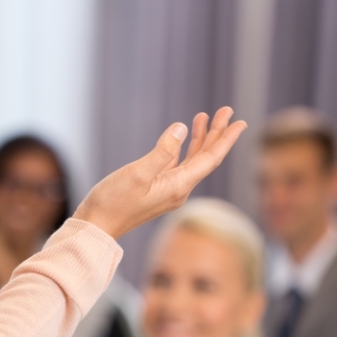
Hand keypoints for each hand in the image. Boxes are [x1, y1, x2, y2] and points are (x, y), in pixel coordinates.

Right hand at [73, 107, 246, 237]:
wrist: (95, 226)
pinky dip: (183, 148)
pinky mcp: (157, 189)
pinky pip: (178, 165)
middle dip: (217, 133)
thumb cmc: (113, 202)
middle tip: (227, 110)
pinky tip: (183, 136)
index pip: (210, 158)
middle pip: (205, 158)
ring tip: (204, 116)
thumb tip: (181, 128)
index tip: (241, 121)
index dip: (226, 139)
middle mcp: (178, 189)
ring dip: (200, 138)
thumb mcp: (137, 174)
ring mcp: (168, 190)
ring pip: (192, 160)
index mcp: (179, 186)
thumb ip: (162, 151)